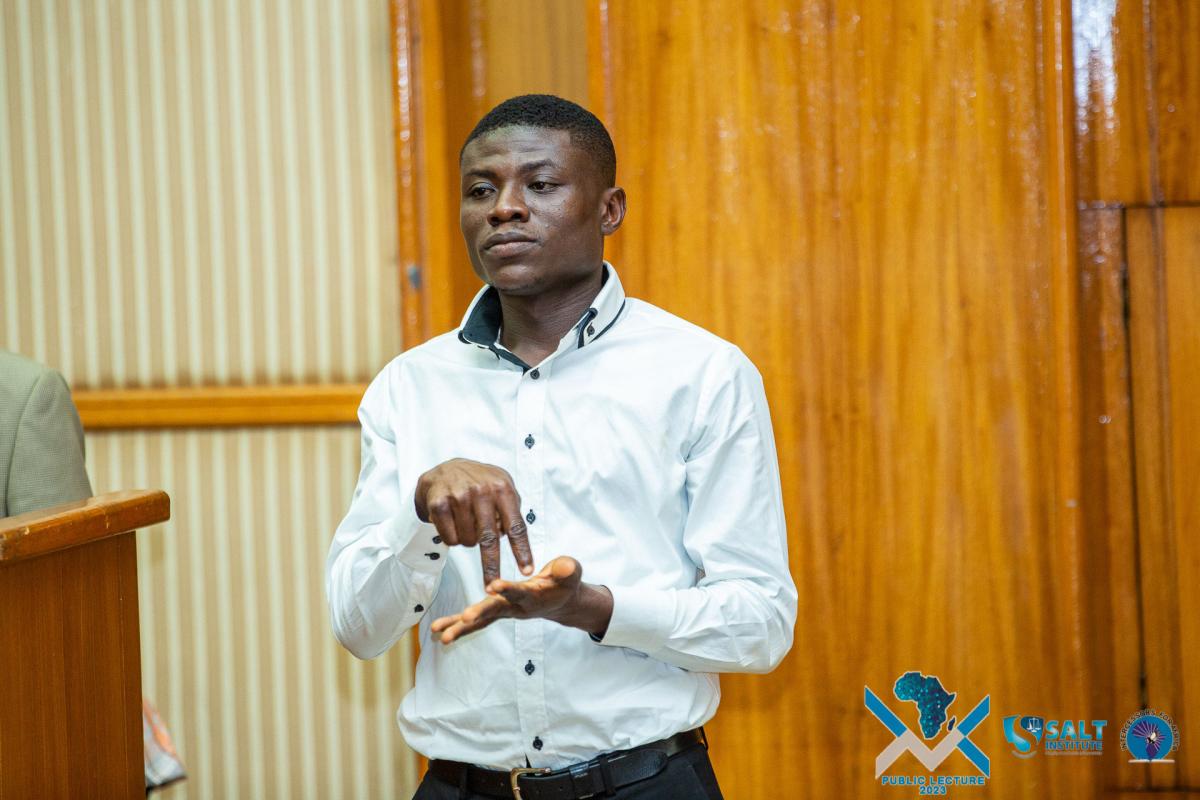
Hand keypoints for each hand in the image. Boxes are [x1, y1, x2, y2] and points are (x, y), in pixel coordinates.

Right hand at [414, 458, 533, 586]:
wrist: (445, 469)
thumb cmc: (480, 483)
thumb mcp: (502, 486)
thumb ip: (512, 510)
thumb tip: (516, 540)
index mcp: (502, 488)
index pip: (516, 525)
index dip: (522, 550)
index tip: (527, 571)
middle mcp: (481, 491)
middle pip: (489, 539)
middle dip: (491, 567)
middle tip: (493, 588)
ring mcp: (458, 497)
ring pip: (468, 542)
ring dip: (469, 541)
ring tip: (468, 523)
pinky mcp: (439, 504)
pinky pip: (450, 539)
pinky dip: (453, 538)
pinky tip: (453, 522)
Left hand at [430, 556, 613, 643]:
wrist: (562, 602)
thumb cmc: (565, 582)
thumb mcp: (571, 571)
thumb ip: (567, 569)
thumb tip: (565, 566)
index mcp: (533, 596)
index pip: (520, 592)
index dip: (508, 589)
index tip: (494, 586)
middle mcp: (516, 607)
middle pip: (496, 610)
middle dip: (481, 612)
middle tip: (466, 617)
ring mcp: (505, 612)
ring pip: (481, 621)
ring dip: (461, 627)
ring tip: (441, 635)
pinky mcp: (497, 612)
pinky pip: (475, 621)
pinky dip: (457, 625)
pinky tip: (438, 630)